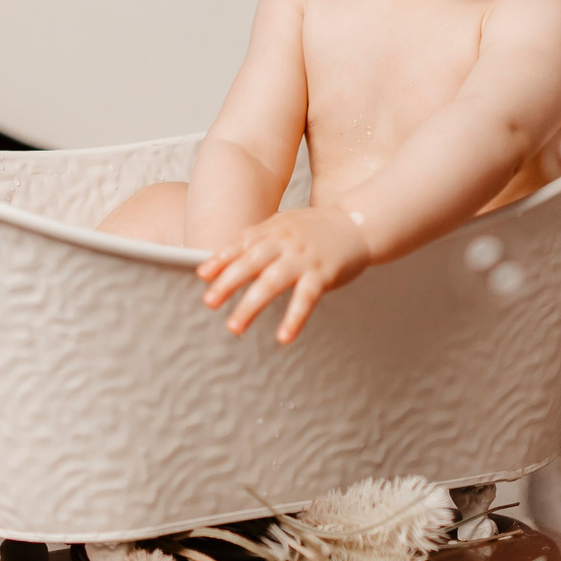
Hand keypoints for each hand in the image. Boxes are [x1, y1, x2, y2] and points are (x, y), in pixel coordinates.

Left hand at [197, 206, 369, 343]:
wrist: (358, 223)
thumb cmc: (316, 228)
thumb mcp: (284, 224)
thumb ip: (258, 238)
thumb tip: (224, 256)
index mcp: (273, 230)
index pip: (241, 244)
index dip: (221, 259)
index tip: (201, 275)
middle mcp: (285, 242)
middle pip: (251, 262)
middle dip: (228, 282)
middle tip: (209, 302)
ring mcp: (304, 258)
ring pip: (273, 282)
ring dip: (251, 305)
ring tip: (234, 326)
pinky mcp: (323, 274)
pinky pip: (306, 298)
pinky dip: (294, 318)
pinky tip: (283, 337)